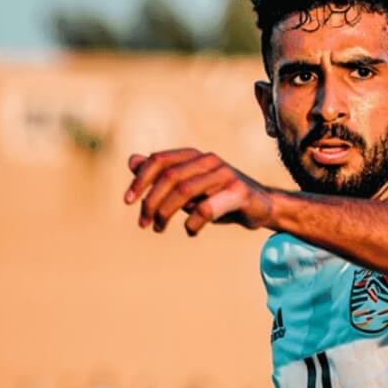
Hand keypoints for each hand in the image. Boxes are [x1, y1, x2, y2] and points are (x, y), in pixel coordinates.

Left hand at [123, 148, 274, 234]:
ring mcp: (225, 175)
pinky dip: (192, 224)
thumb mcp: (188, 185)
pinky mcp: (238, 193)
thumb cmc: (218, 196)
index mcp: (194, 156)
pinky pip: (207, 209)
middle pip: (169, 177)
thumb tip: (132, 160)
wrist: (260, 206)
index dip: (140, 180)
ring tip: (159, 228)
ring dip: (166, 213)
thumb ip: (161, 174)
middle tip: (144, 223)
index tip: (127, 201)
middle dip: (151, 202)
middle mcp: (209, 160)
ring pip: (185, 192)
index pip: (159, 161)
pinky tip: (190, 231)